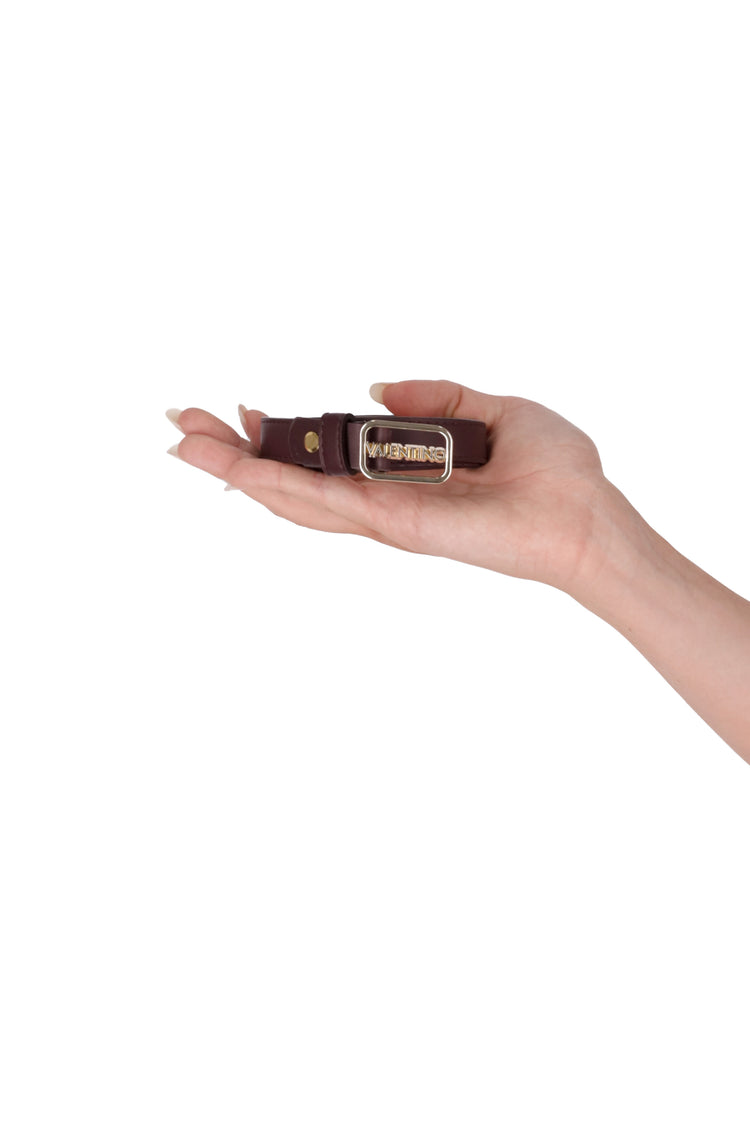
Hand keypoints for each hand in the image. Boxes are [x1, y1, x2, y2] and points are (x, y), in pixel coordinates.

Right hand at [168, 380, 609, 593]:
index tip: (244, 408)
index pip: (325, 457)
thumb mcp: (493, 410)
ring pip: (294, 495)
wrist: (588, 517)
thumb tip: (375, 388)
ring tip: (185, 444)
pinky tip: (236, 470)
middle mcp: (383, 501)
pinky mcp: (396, 526)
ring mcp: (384, 518)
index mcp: (402, 474)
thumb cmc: (555, 471)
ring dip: (236, 470)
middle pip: (294, 479)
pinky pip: (327, 504)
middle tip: (182, 426)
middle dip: (234, 455)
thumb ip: (434, 398)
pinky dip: (277, 488)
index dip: (281, 435)